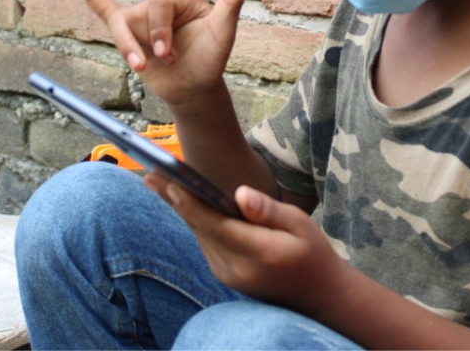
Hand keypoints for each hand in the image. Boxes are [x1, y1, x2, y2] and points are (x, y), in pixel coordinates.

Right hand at [71, 0, 258, 106]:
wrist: (194, 87)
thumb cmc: (210, 59)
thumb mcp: (223, 32)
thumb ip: (231, 2)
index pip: (160, 3)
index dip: (160, 30)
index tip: (169, 55)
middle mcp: (159, 3)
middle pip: (140, 12)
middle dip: (150, 40)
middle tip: (165, 60)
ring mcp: (141, 18)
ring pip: (120, 24)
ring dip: (127, 47)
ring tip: (139, 67)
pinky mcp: (129, 32)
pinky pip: (104, 9)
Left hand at [144, 173, 349, 315]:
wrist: (319, 296)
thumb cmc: (313, 253)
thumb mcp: (301, 225)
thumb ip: (268, 210)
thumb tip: (240, 193)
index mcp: (259, 253)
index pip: (216, 225)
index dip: (190, 203)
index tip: (169, 182)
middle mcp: (237, 269)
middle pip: (199, 229)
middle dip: (174, 200)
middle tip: (150, 173)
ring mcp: (228, 275)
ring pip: (199, 236)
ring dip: (178, 209)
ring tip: (157, 181)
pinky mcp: (225, 276)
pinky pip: (205, 243)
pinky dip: (193, 220)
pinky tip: (179, 200)